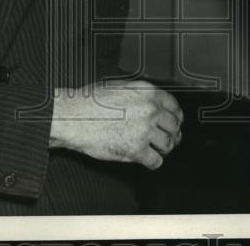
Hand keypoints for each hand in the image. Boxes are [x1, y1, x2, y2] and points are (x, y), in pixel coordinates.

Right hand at [49, 79, 182, 169]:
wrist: (74, 116)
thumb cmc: (89, 101)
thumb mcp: (120, 86)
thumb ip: (140, 94)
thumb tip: (150, 102)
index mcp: (147, 92)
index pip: (174, 106)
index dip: (175, 116)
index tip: (174, 122)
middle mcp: (150, 110)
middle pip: (174, 126)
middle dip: (172, 134)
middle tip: (168, 138)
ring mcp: (144, 130)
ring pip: (168, 144)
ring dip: (164, 149)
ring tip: (158, 150)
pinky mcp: (136, 150)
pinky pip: (155, 161)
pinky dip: (153, 162)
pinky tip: (148, 160)